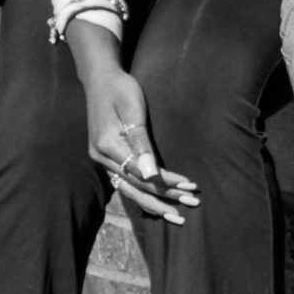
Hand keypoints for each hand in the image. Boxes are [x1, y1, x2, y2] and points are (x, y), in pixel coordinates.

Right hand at [69, 23, 197, 223]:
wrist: (100, 79)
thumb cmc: (121, 89)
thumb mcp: (132, 109)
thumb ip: (140, 142)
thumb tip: (151, 173)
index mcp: (107, 146)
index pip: (141, 174)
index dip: (166, 183)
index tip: (190, 186)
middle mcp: (101, 158)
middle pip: (136, 187)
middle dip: (165, 198)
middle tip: (193, 204)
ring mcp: (101, 160)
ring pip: (129, 190)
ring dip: (154, 202)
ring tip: (178, 214)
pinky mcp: (107, 158)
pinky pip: (125, 183)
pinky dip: (142, 194)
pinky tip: (159, 203)